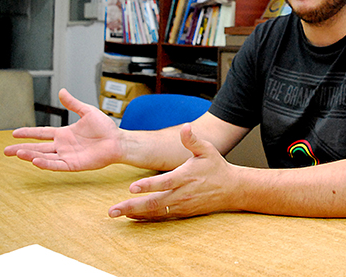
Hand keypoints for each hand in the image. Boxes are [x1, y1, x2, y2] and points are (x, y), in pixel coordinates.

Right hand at [4, 89, 123, 170]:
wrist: (117, 140)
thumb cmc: (105, 127)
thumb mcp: (87, 112)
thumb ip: (73, 103)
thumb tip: (61, 91)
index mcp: (64, 134)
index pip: (41, 133)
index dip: (28, 133)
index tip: (14, 132)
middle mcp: (63, 146)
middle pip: (38, 147)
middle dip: (22, 148)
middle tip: (6, 151)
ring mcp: (67, 156)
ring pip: (44, 156)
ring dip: (30, 155)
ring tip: (17, 153)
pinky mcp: (74, 165)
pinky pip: (57, 165)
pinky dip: (45, 163)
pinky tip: (35, 161)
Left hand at [108, 123, 235, 219]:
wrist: (232, 189)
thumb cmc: (217, 167)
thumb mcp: (207, 150)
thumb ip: (192, 140)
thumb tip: (185, 127)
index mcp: (186, 176)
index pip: (164, 182)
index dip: (148, 186)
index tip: (132, 188)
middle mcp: (182, 193)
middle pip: (154, 202)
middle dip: (132, 206)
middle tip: (113, 210)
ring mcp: (181, 205)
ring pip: (155, 212)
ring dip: (135, 214)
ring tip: (117, 214)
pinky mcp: (182, 213)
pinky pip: (161, 217)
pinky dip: (146, 218)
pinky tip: (132, 217)